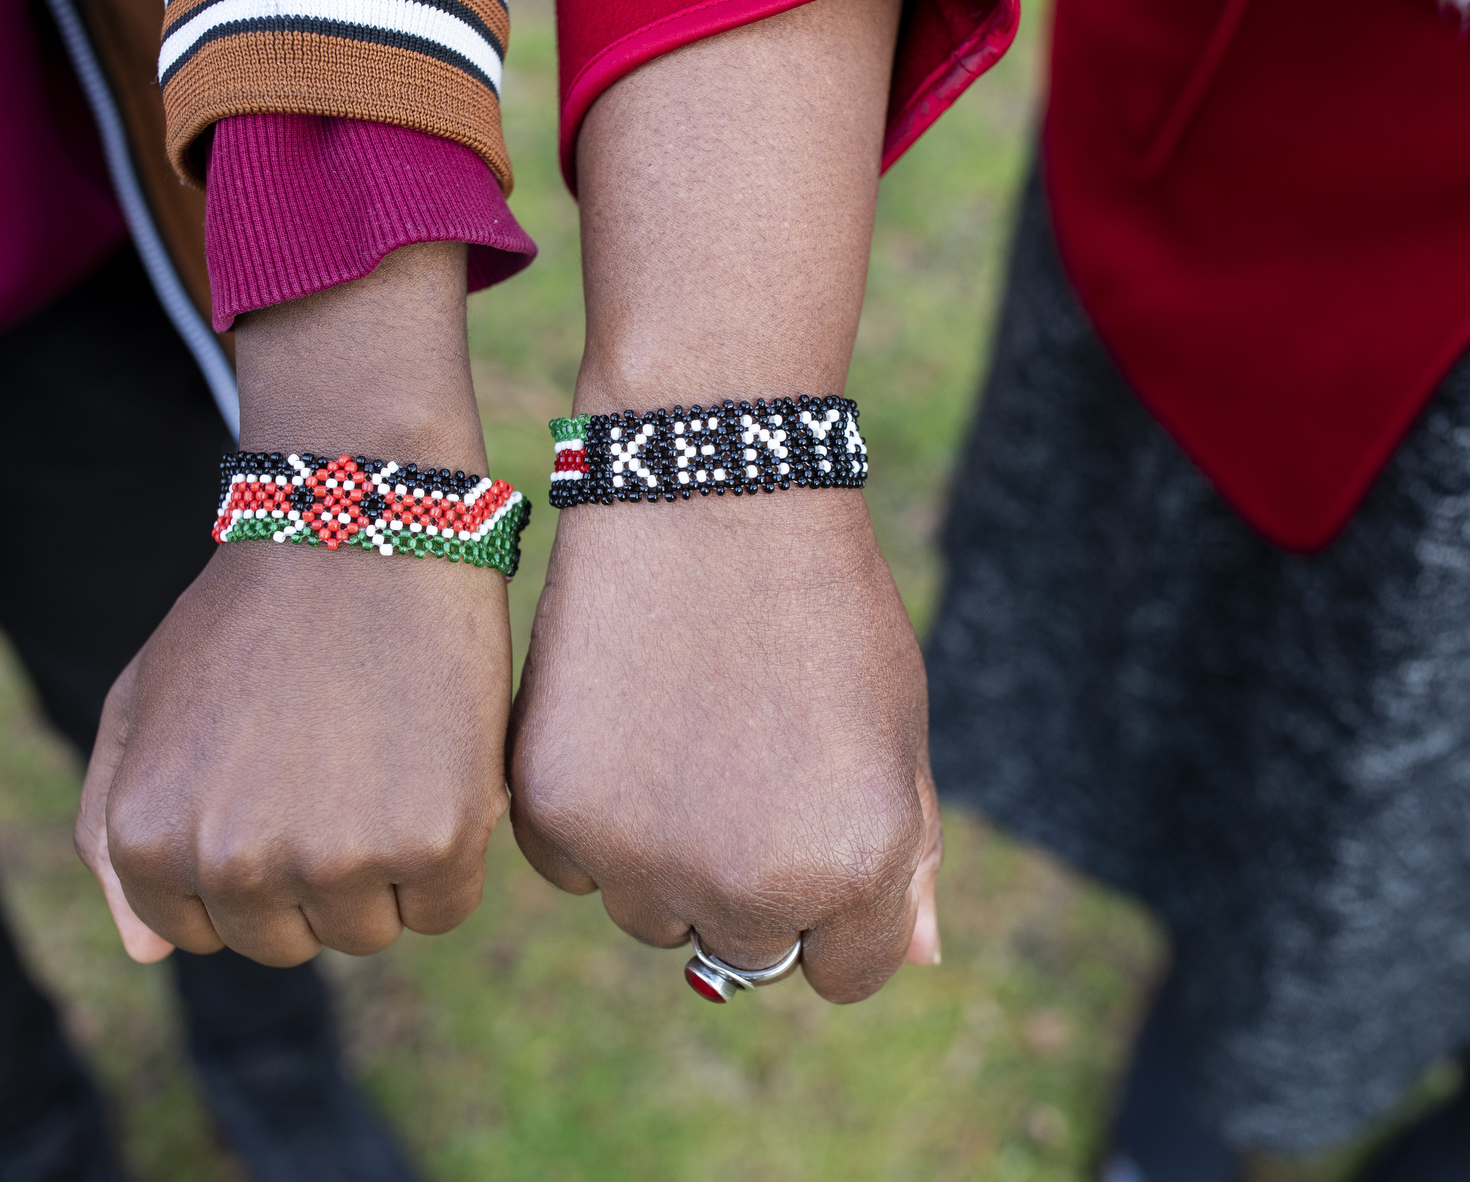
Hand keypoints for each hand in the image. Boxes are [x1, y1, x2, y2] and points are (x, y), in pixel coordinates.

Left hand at [75, 242, 511, 964]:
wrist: (362, 525)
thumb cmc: (248, 614)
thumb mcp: (139, 703)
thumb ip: (109, 831)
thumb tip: (148, 951)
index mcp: (148, 841)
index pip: (203, 931)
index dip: (249, 860)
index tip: (276, 780)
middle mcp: (231, 866)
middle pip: (289, 940)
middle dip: (316, 871)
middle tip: (339, 763)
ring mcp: (333, 861)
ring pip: (368, 931)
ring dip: (387, 868)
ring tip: (387, 758)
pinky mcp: (431, 843)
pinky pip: (444, 907)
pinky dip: (453, 855)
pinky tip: (436, 768)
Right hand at [509, 490, 940, 1001]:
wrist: (711, 492)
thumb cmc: (821, 607)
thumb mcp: (899, 728)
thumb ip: (908, 856)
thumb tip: (914, 957)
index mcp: (854, 870)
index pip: (845, 975)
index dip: (835, 908)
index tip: (813, 830)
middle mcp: (747, 889)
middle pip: (744, 953)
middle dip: (749, 886)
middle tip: (740, 768)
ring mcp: (642, 857)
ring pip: (650, 915)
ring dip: (664, 860)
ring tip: (681, 736)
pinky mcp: (555, 813)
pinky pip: (572, 867)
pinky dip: (591, 819)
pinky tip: (620, 725)